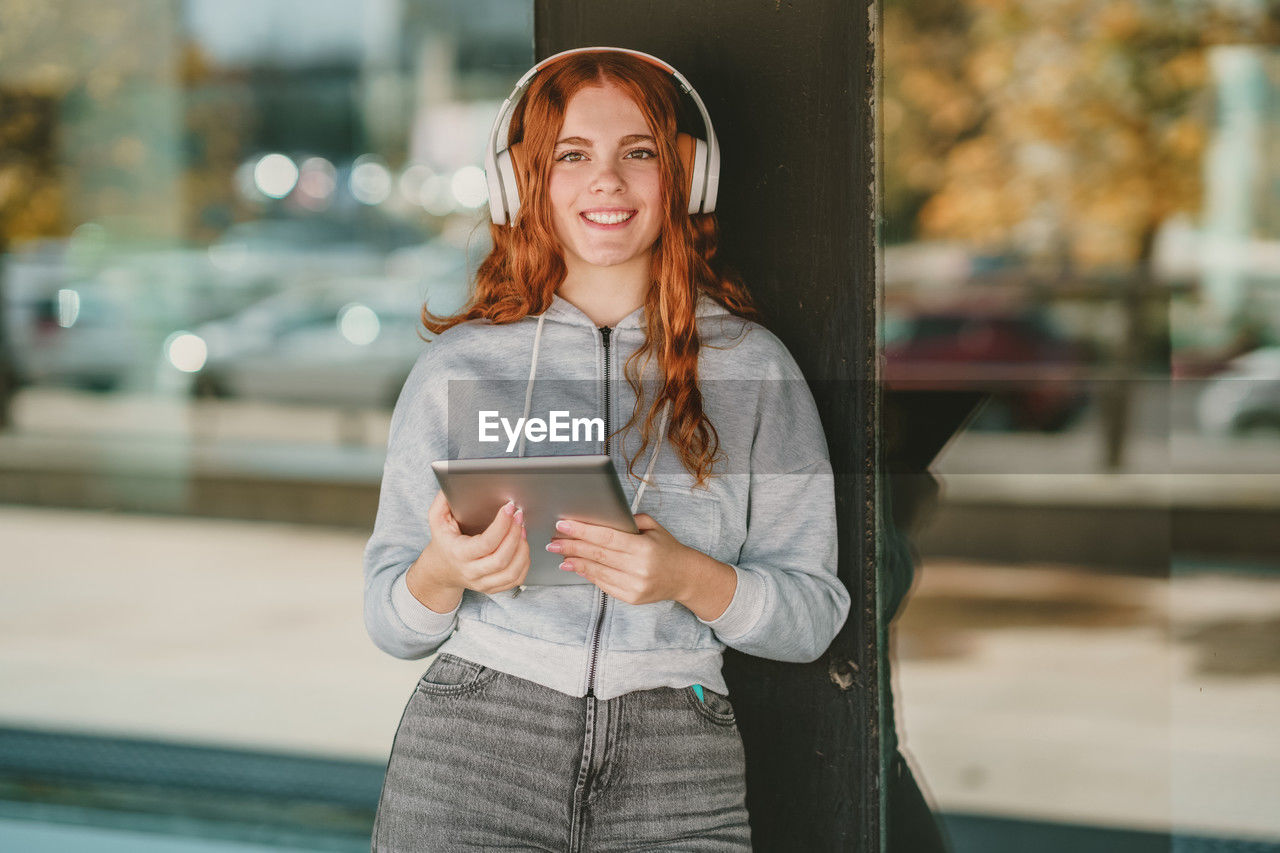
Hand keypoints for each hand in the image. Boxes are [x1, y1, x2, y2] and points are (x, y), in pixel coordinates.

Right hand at [410, 492, 530, 597]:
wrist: (441, 570)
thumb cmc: (444, 541)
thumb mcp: (436, 519)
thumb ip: (442, 501)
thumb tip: (451, 481)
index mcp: (458, 554)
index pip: (486, 543)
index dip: (502, 525)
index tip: (510, 508)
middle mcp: (471, 571)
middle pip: (501, 559)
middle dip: (515, 535)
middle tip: (520, 516)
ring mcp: (483, 583)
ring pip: (511, 572)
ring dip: (522, 549)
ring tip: (522, 530)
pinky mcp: (493, 587)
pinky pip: (516, 579)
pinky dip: (524, 562)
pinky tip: (522, 546)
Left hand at [547, 513, 703, 605]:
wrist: (685, 577)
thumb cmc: (667, 548)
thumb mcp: (654, 528)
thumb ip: (629, 521)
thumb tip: (599, 518)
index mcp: (644, 547)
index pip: (606, 537)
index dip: (582, 531)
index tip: (562, 525)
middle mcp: (638, 568)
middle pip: (597, 555)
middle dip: (571, 546)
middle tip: (552, 541)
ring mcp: (634, 585)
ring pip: (597, 571)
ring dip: (575, 562)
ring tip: (559, 553)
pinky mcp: (631, 597)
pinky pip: (603, 584)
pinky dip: (587, 574)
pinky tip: (575, 566)